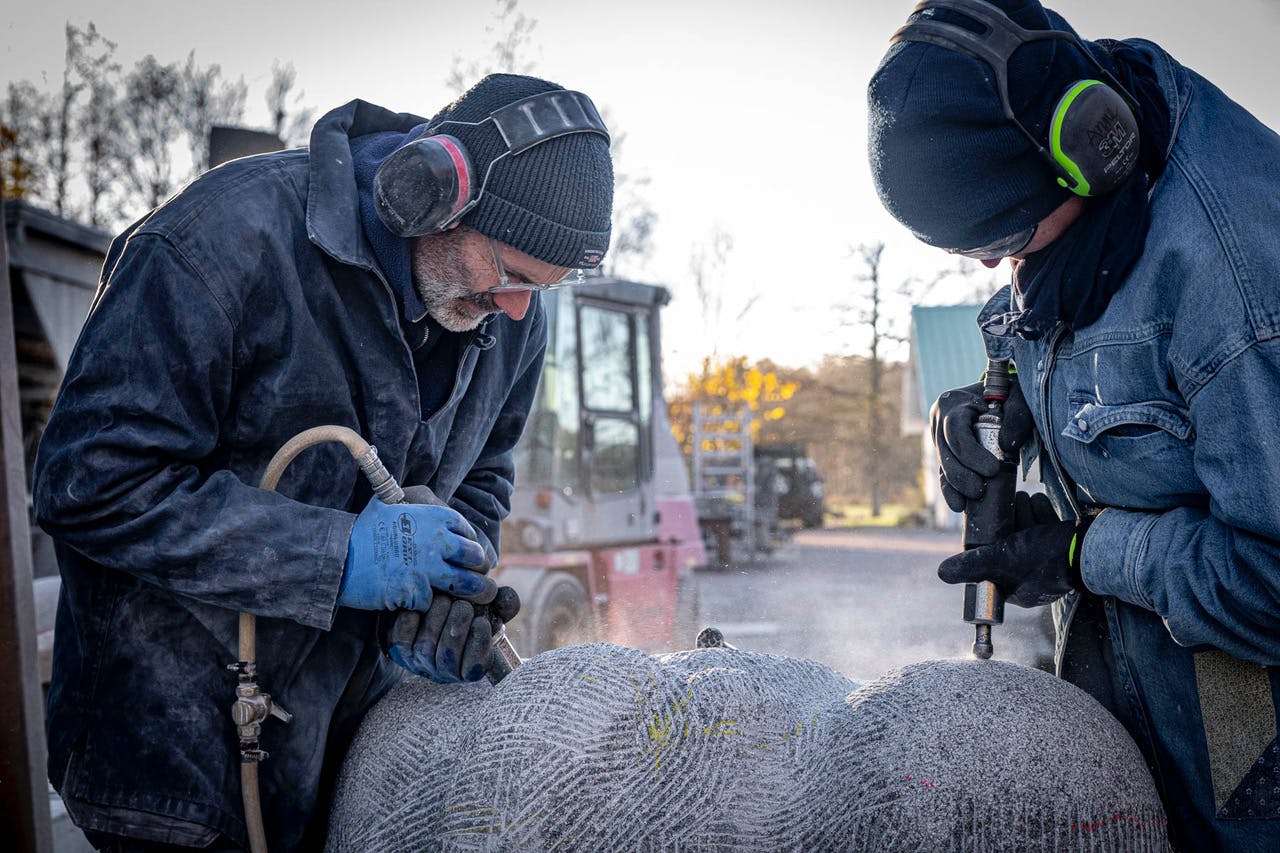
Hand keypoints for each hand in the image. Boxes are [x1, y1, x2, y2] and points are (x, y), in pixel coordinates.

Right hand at [339, 498, 495, 610]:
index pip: (468, 533)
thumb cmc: (363, 530)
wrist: (339, 556)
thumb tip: (430, 501)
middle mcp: (437, 541)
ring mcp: (429, 568)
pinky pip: (435, 601)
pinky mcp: (417, 592)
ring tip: (474, 596)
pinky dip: (431, 604)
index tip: (464, 554)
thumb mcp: (390, 503)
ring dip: (470, 592)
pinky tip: (425, 601)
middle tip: (472, 576)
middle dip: (475, 567)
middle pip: (475, 557)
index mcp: (435, 517)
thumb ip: (415, 503)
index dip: (469, 545)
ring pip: (466, 584)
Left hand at [384, 586, 520, 681]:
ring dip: (436, 621)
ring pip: (425, 648)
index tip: (481, 621)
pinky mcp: (400, 650)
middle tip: (463, 605)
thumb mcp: (492, 607)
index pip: (472, 668)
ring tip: (445, 600)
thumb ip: (504, 603)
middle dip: (456, 628)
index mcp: (469, 668)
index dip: (477, 645)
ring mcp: (420, 662)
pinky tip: (421, 605)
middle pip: (447, 658)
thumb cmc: (471, 611)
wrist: (437, 609)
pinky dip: (411, 621)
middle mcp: (444, 671)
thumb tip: (504, 596)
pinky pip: (402, 639)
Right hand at [929, 374, 1032, 511]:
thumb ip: (1018, 414)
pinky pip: (944, 473)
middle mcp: (939, 420)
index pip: (955, 430)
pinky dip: (951, 490)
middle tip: (980, 491)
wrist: (999, 396)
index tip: (993, 469)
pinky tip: (959, 505)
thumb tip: (1007, 445)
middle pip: (945, 451)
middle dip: (961, 474)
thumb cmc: (1009, 395)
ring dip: (955, 485)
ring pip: (942, 465)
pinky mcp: (945, 453)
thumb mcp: (1018, 395)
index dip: (970, 453)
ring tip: (974, 499)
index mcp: (952, 403)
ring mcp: (940, 438)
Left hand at [938, 492, 1087, 606]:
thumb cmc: (1045, 557)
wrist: (1092, 547)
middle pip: (1011, 546)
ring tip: (1023, 498)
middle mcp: (1033, 579)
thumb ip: (973, 566)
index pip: (993, 564)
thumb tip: (941, 573)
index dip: (989, 542)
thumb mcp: (1003, 560)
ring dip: (1024, 514)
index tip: (989, 523)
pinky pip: (1047, 530)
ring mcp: (1051, 563)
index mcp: (1017, 590)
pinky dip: (1041, 514)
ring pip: (1028, 534)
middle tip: (1010, 504)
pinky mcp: (1065, 548)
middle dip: (1009, 522)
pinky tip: (1038, 500)